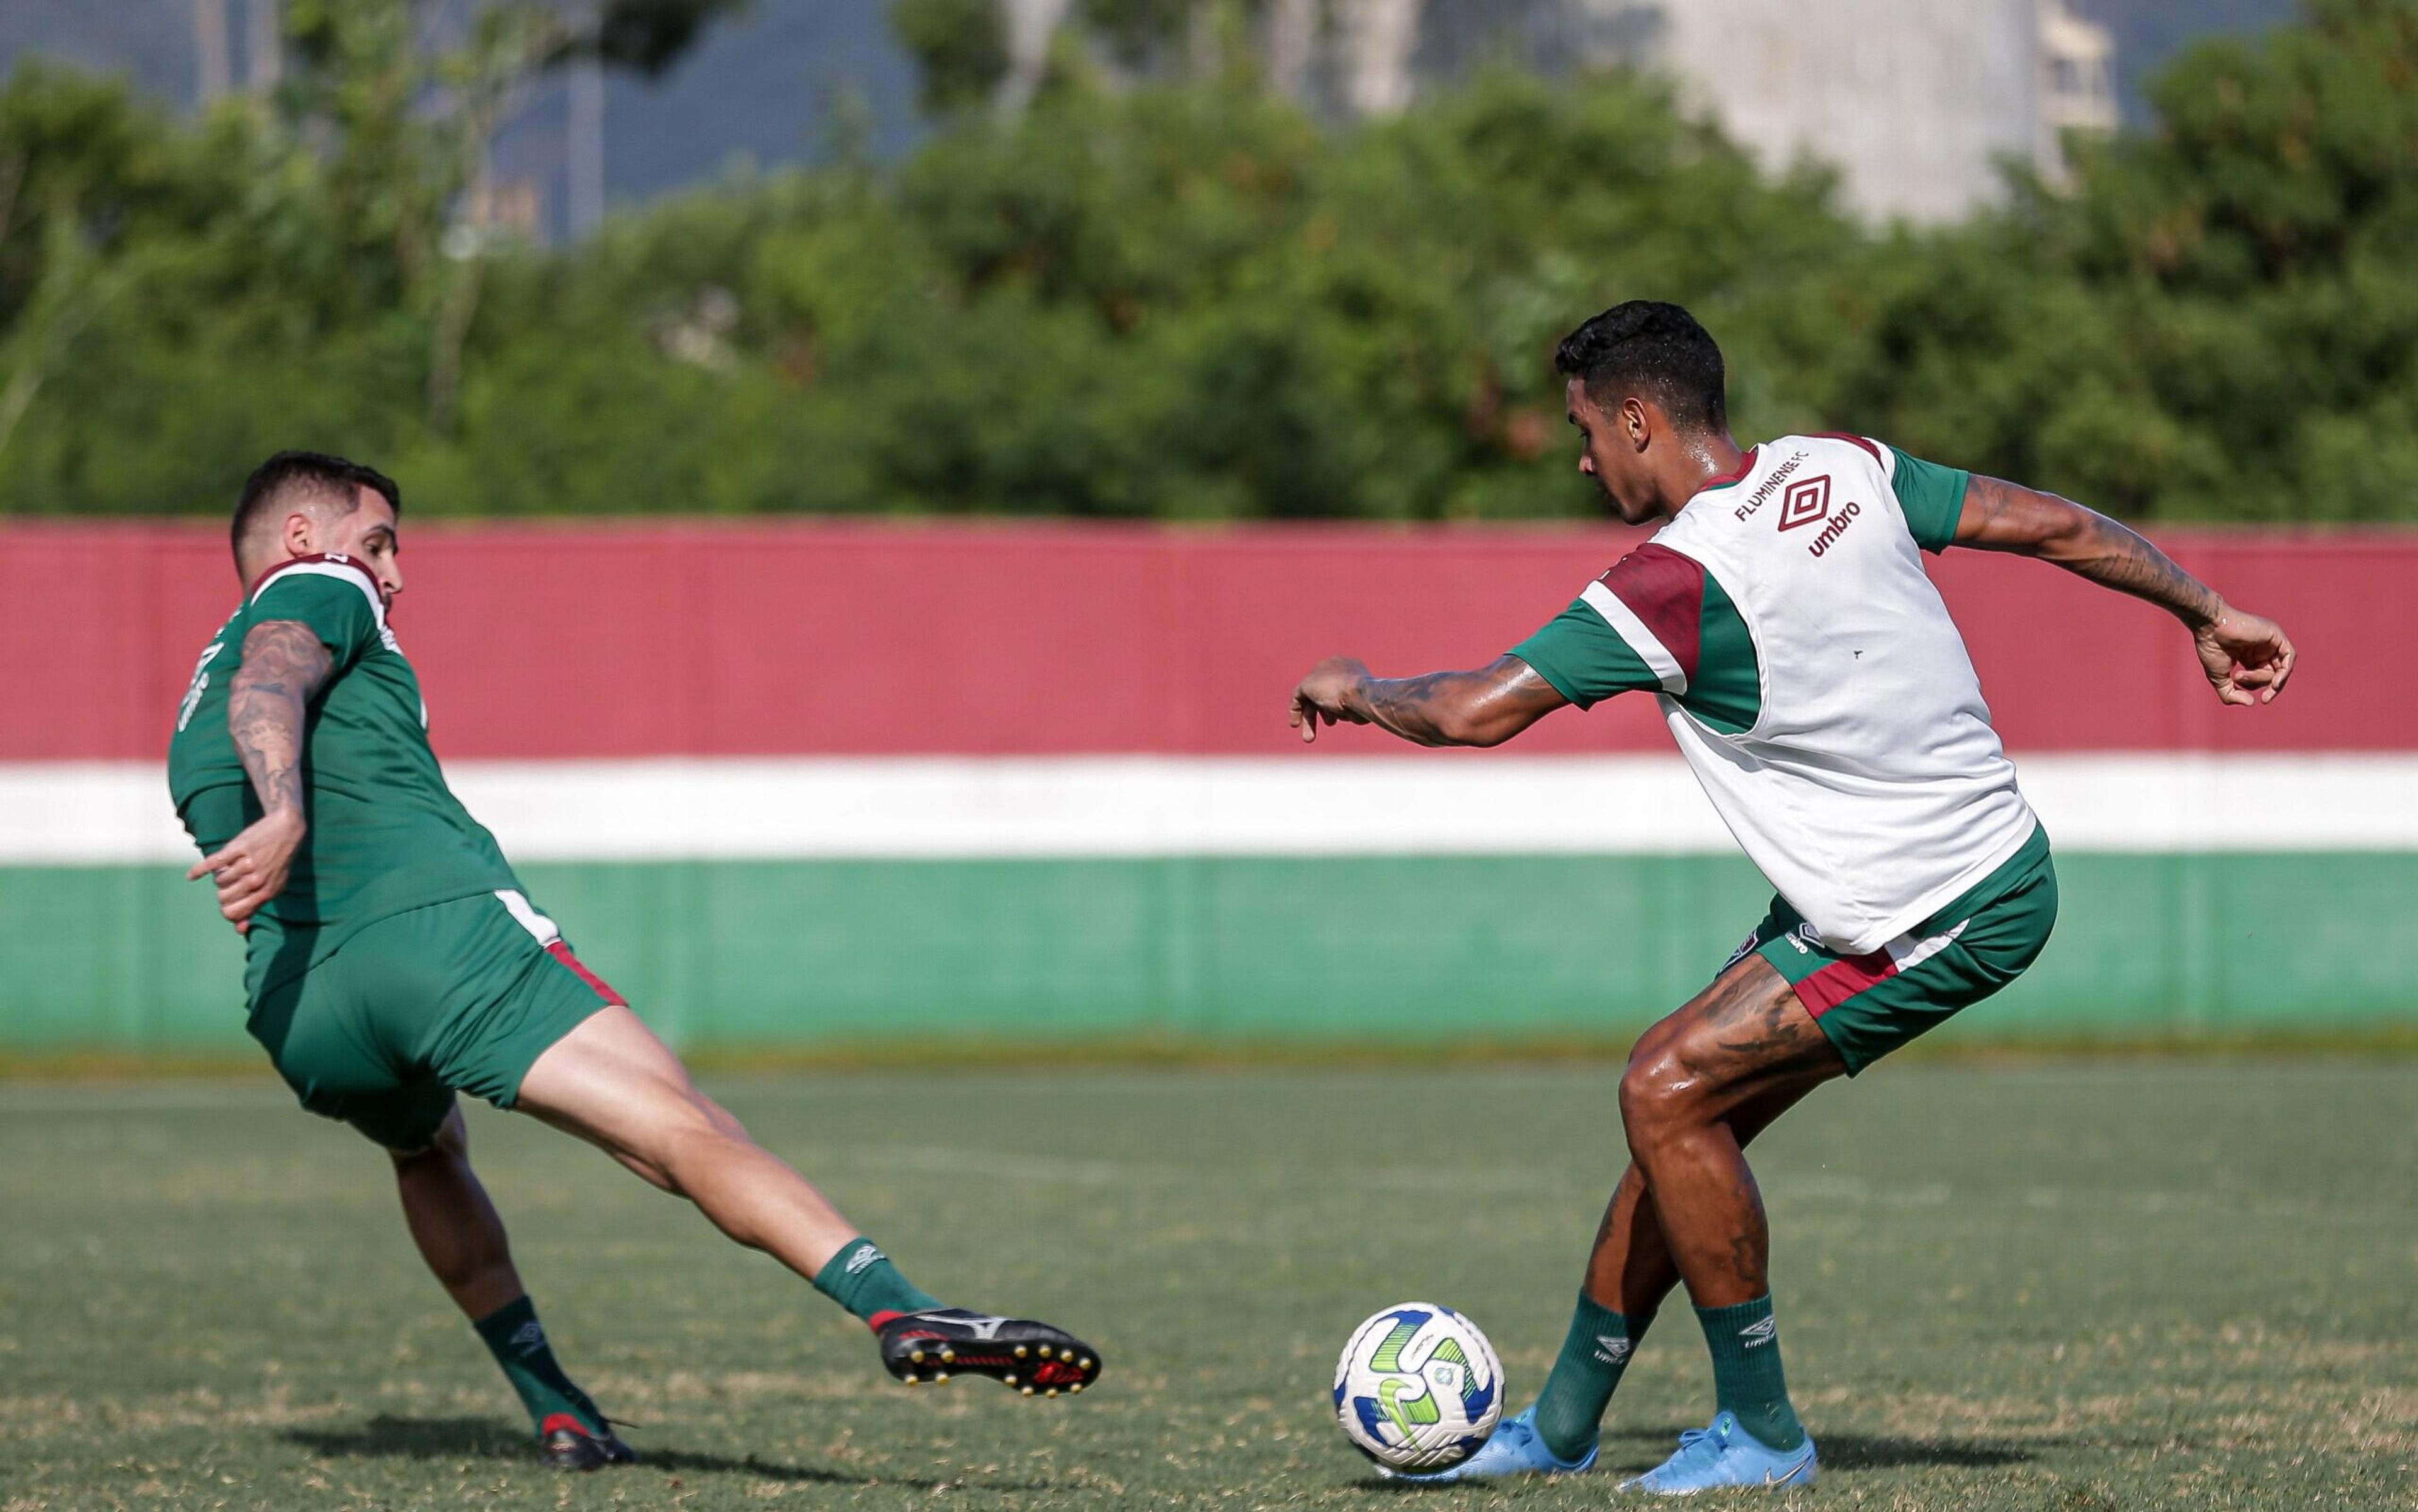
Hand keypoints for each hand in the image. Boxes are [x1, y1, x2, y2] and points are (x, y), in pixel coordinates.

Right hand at [187, 808, 306, 934]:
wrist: (286, 830)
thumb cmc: (276, 863)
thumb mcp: (273, 887)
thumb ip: (255, 907)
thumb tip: (239, 930)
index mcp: (267, 893)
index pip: (233, 913)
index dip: (226, 910)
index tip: (228, 903)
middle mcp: (258, 880)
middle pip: (223, 898)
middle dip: (223, 892)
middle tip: (232, 883)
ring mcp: (248, 864)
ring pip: (219, 880)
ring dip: (222, 875)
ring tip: (234, 868)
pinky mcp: (238, 848)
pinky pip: (212, 863)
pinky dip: (199, 870)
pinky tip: (191, 876)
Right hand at [1289, 656, 1370, 743]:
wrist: (1362, 696)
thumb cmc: (1333, 688)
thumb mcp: (1306, 686)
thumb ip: (1299, 692)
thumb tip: (1301, 698)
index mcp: (1327, 663)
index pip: (1305, 687)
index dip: (1297, 707)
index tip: (1294, 725)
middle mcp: (1341, 671)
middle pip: (1318, 698)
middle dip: (1311, 719)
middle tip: (1309, 739)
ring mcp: (1354, 684)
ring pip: (1333, 705)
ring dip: (1328, 717)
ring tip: (1332, 723)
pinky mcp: (1364, 696)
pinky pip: (1348, 709)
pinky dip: (1343, 715)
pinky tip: (1347, 715)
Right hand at [2194, 605, 2294, 706]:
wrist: (2209, 627)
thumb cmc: (2211, 649)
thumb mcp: (2219, 679)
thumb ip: (2232, 695)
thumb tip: (2253, 703)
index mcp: (2249, 656)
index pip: (2262, 677)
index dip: (2254, 687)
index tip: (2242, 689)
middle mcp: (2262, 649)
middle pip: (2273, 675)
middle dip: (2257, 682)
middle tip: (2237, 678)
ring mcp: (2270, 641)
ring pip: (2281, 668)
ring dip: (2266, 679)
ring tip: (2243, 676)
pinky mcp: (2276, 635)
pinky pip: (2290, 656)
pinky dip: (2285, 672)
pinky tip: (2275, 683)